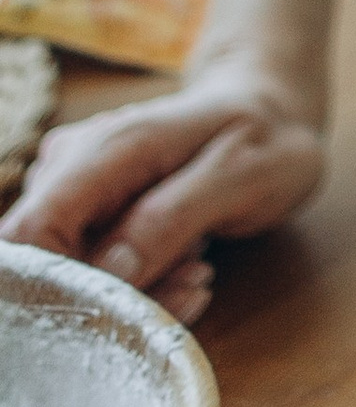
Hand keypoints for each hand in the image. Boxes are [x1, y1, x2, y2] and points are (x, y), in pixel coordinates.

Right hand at [0, 52, 325, 324]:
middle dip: (116, 289)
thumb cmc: (263, 137)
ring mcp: (75, 185)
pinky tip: (188, 263)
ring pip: (71, 271)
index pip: (34, 231)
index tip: (133, 296)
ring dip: (137, 286)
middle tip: (191, 274)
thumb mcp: (242, 174)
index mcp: (108, 147)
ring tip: (199, 262)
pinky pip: (91, 266)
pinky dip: (140, 280)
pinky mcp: (85, 208)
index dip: (66, 283)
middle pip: (50, 261)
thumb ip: (173, 217)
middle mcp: (74, 163)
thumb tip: (110, 271)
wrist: (270, 110)